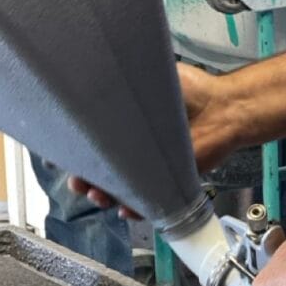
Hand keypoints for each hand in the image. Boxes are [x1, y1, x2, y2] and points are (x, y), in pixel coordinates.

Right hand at [68, 64, 234, 214]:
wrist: (224, 110)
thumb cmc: (191, 91)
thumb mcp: (148, 80)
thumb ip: (121, 85)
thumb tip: (90, 77)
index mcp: (124, 125)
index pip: (93, 143)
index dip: (76, 151)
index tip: (60, 155)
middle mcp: (135, 149)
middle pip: (100, 171)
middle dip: (84, 180)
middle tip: (78, 181)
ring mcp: (151, 169)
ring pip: (119, 190)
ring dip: (104, 196)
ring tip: (99, 195)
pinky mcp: (168, 185)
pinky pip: (147, 203)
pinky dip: (135, 209)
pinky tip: (127, 208)